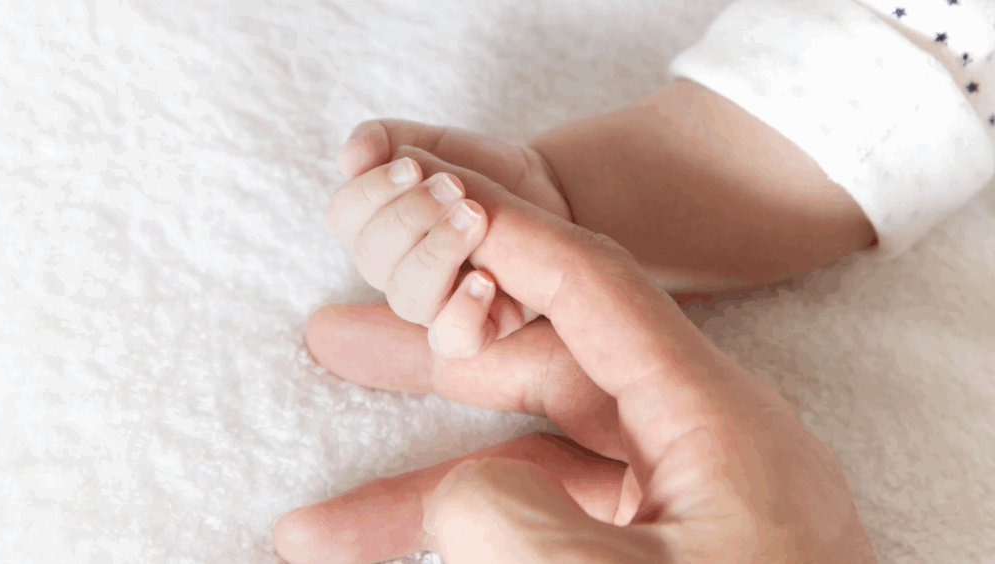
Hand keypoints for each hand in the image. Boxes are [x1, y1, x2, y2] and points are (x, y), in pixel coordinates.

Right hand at [274, 149, 876, 562]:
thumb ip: (515, 523)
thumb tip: (458, 494)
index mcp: (714, 419)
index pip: (595, 288)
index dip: (507, 238)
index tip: (430, 204)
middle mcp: (697, 444)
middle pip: (544, 367)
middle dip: (429, 362)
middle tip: (333, 341)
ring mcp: (677, 505)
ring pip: (532, 461)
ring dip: (426, 484)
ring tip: (319, 522)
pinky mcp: (659, 551)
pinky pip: (554, 520)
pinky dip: (480, 532)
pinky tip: (408, 552)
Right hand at [327, 120, 569, 357]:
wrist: (541, 194)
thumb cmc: (479, 171)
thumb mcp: (433, 143)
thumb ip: (385, 139)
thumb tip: (349, 158)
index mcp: (374, 227)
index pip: (343, 218)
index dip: (369, 192)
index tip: (411, 166)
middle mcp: (395, 271)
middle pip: (372, 258)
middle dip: (410, 216)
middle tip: (454, 187)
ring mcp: (433, 303)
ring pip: (407, 300)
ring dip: (437, 254)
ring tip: (476, 217)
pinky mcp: (476, 325)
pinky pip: (452, 341)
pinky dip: (463, 312)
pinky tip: (485, 279)